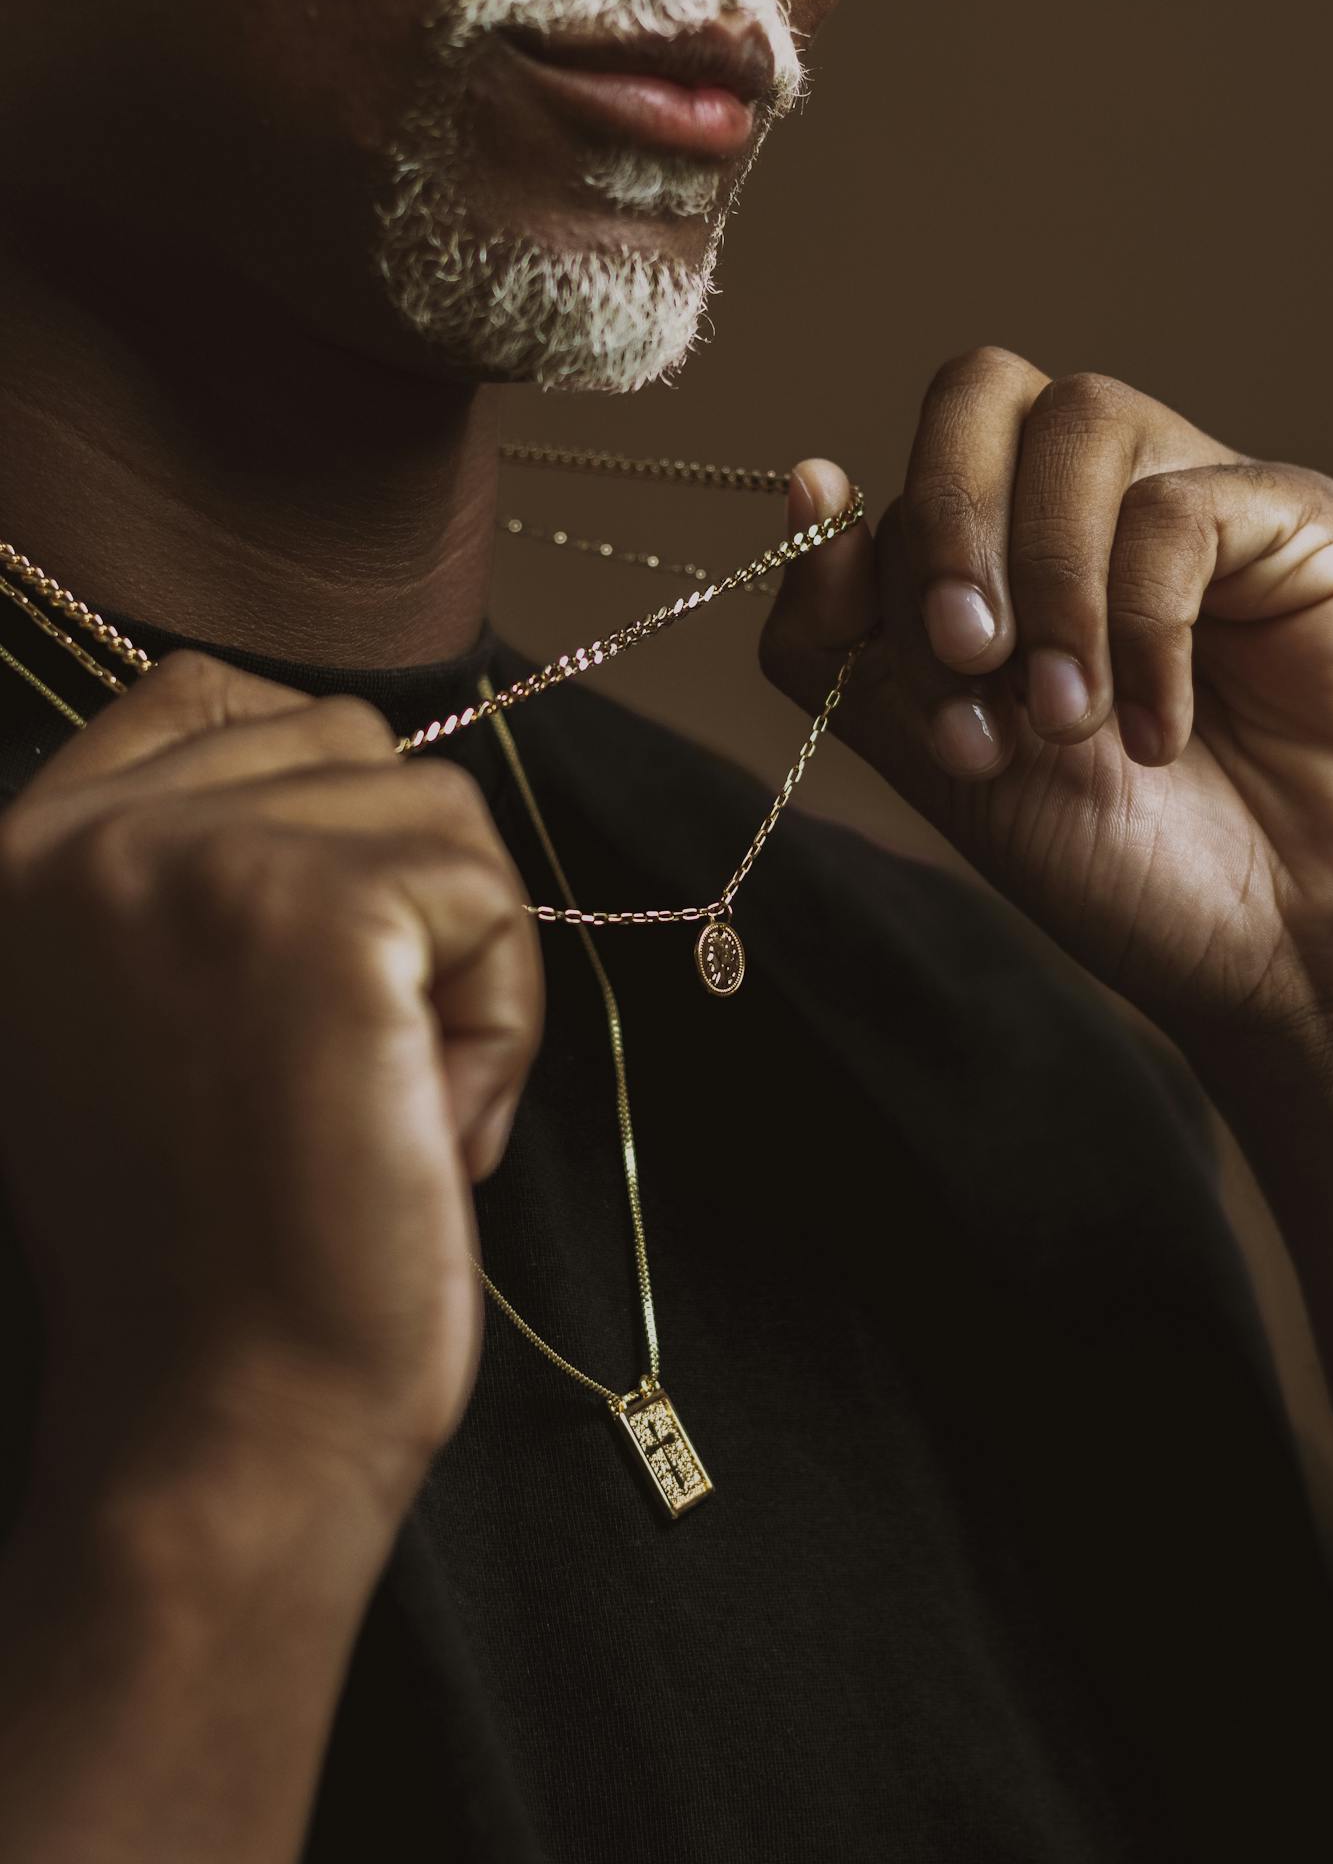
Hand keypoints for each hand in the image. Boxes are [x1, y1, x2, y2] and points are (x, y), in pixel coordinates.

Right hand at [0, 652, 541, 1518]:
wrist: (221, 1424)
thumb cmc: (208, 1246)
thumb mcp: (132, 1020)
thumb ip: (187, 876)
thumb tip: (354, 762)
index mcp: (18, 858)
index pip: (199, 690)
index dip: (312, 781)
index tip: (343, 925)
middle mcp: (77, 833)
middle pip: (348, 740)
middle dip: (400, 891)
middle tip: (357, 1062)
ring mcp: (190, 858)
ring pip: (436, 807)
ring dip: (456, 960)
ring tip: (386, 1099)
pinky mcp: (316, 909)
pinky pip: (490, 893)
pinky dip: (501, 1016)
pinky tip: (429, 1128)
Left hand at [761, 346, 1332, 1049]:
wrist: (1270, 945)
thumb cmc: (1117, 860)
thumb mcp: (936, 757)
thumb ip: (842, 636)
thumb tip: (808, 483)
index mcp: (998, 548)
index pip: (908, 465)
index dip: (890, 565)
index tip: (932, 689)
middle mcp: (1090, 500)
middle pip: (980, 387)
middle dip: (950, 524)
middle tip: (972, 656)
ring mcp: (1193, 492)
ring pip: (1079, 423)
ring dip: (1050, 587)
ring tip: (1069, 722)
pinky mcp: (1291, 518)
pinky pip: (1180, 507)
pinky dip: (1146, 629)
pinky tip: (1157, 732)